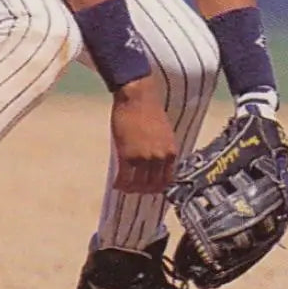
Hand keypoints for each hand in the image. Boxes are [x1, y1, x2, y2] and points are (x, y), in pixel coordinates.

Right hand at [111, 77, 176, 193]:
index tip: (149, 187)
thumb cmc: (149, 111)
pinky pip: (124, 178)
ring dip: (130, 188)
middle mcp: (159, 158)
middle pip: (152, 185)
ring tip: (123, 186)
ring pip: (137, 185)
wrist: (137, 98)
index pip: (167, 180)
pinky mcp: (128, 156)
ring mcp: (144, 158)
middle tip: (134, 189)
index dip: (157, 187)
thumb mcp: (164, 134)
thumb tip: (155, 166)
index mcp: (171, 152)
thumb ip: (162, 150)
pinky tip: (116, 184)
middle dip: (142, 190)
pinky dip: (120, 184)